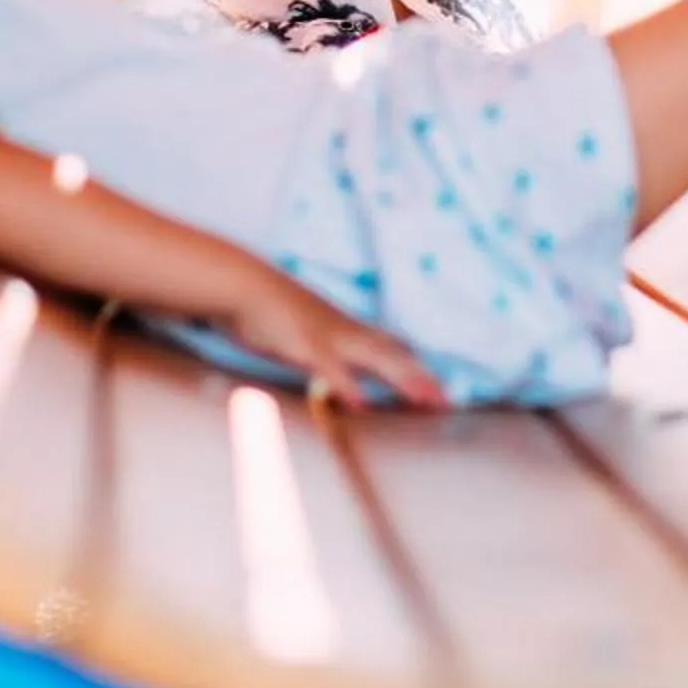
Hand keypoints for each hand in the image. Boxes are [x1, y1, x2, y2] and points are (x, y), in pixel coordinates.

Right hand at [216, 265, 447, 409]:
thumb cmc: (269, 311)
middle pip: (390, 355)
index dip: (413, 368)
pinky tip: (360, 403)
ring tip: (424, 399)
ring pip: (372, 358)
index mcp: (344, 330)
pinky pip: (329, 366)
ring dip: (399, 378)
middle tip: (445, 401)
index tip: (438, 389)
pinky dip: (346, 384)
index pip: (389, 349)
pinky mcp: (302, 343)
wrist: (241, 284)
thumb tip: (340, 374)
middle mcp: (344, 332)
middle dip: (418, 378)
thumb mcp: (303, 332)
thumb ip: (325, 354)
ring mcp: (326, 336)